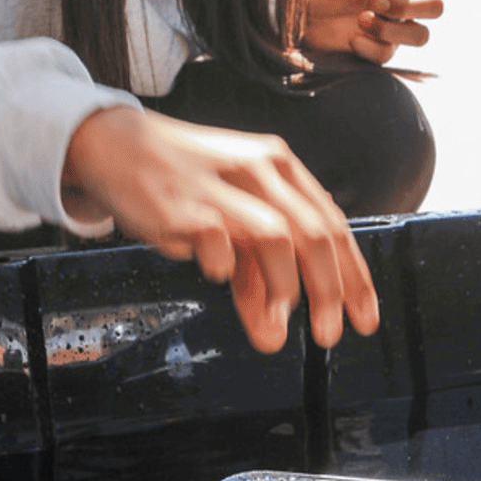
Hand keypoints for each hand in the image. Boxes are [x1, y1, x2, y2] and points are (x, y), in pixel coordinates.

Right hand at [62, 106, 378, 353]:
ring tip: (278, 328)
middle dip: (330, 291)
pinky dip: (223, 265)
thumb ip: (256, 270)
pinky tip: (217, 275)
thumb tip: (275, 328)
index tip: (365, 317)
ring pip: (276, 237)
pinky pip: (215, 240)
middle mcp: (259, 170)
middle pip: (314, 234)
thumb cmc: (183, 183)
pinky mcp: (180, 201)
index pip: (334, 225)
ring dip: (284, 288)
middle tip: (330, 335)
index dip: (354, 277)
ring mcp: (221, 183)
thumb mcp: (231, 217)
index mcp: (281, 167)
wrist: (114, 145)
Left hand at [299, 0, 442, 65]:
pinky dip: (369, 47)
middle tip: (375, 5)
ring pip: (421, 35)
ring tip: (361, 21)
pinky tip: (350, 39)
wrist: (299, 13)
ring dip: (393, 29)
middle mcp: (401, 3)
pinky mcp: (379, 51)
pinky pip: (387, 54)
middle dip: (405, 6)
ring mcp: (393, 29)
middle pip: (435, 6)